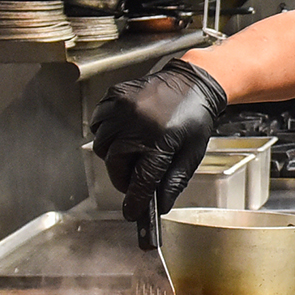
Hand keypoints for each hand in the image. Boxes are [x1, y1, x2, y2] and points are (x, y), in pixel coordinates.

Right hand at [89, 59, 229, 230]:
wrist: (192, 82)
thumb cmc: (195, 116)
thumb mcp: (192, 153)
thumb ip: (174, 182)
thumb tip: (159, 205)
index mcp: (161, 139)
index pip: (141, 179)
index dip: (135, 200)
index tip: (132, 212)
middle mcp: (138, 122)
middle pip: (116, 164)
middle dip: (123, 178)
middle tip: (134, 179)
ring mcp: (124, 107)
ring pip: (103, 146)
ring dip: (113, 156)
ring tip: (132, 152)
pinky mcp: (115, 96)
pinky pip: (98, 124)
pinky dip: (106, 133)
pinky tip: (123, 133)